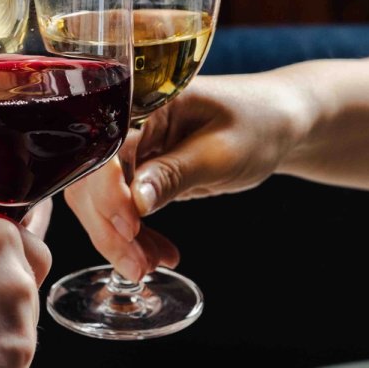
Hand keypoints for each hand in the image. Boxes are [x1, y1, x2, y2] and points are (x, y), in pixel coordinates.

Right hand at [64, 73, 310, 278]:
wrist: (276, 125)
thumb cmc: (258, 125)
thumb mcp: (221, 152)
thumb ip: (175, 173)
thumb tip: (135, 202)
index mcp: (144, 101)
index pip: (105, 150)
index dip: (109, 192)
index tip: (130, 228)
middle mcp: (126, 122)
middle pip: (91, 180)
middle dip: (110, 227)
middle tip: (139, 265)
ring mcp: (129, 149)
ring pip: (100, 201)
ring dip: (119, 239)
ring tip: (149, 266)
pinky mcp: (138, 171)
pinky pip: (120, 209)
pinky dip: (133, 237)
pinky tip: (155, 254)